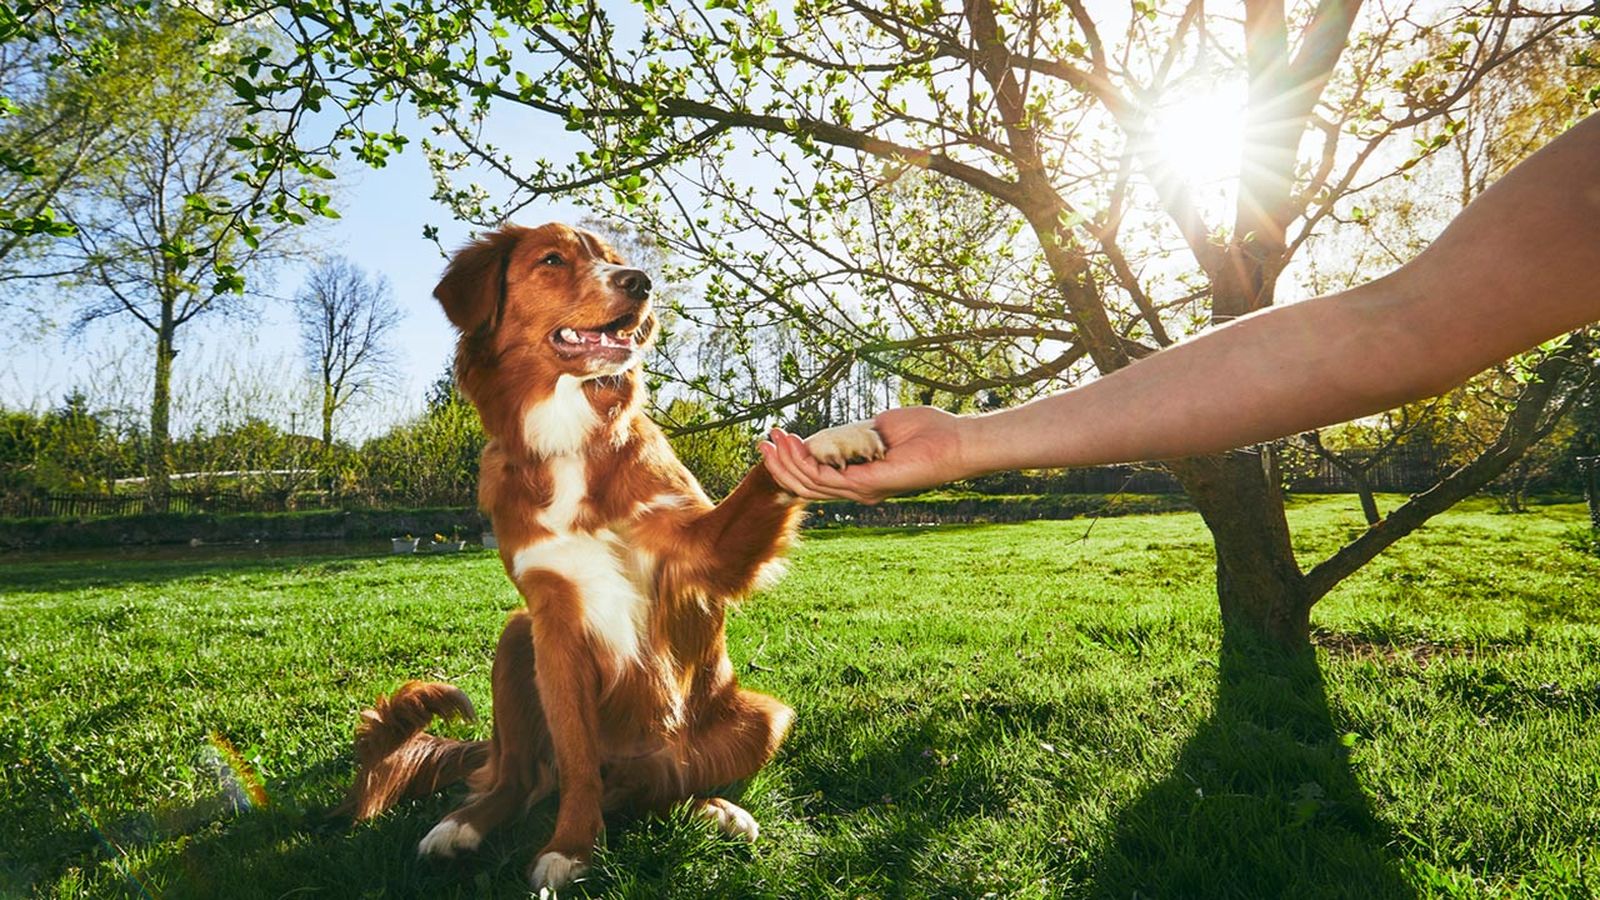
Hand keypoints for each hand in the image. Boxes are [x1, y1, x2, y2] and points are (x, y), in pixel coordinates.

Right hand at [758, 406, 972, 503]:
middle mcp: (858, 489)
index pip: (816, 477)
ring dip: (787, 462)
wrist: (954, 440)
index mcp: (859, 477)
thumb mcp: (877, 428)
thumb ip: (851, 433)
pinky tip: (796, 443)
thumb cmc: (925, 432)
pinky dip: (806, 462)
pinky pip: (826, 478)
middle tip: (762, 442)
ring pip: (810, 484)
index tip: (775, 438)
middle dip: (780, 464)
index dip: (791, 461)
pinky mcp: (867, 486)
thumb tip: (827, 433)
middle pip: (806, 484)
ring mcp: (861, 490)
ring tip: (773, 439)